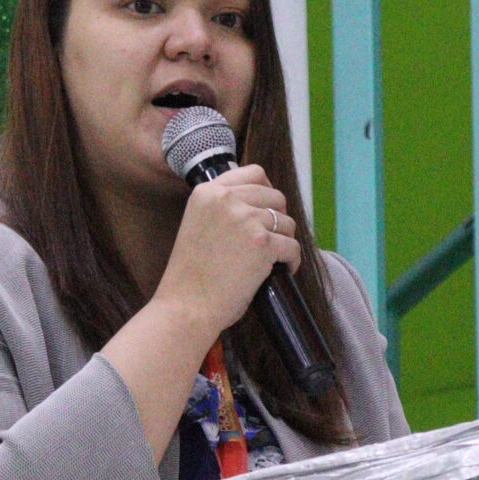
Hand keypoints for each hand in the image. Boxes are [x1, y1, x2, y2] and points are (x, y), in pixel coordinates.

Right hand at [149, 165, 300, 344]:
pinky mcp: (262, 243)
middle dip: (279, 219)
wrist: (185, 307)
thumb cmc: (191, 276)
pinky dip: (292, 261)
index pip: (254, 173)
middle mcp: (226, 199)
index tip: (267, 210)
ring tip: (274, 259)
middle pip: (276, 196)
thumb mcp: (197, 225)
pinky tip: (282, 272)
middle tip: (272, 240)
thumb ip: (222, 209)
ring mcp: (245, 219)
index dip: (266, 192)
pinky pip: (293, 246)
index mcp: (207, 192)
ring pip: (287, 222)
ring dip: (285, 240)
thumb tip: (261, 205)